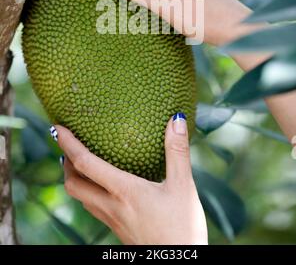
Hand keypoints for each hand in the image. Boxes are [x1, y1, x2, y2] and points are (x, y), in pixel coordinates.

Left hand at [56, 115, 207, 244]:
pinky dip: (88, 190)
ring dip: (74, 177)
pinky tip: (103, 186)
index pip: (86, 163)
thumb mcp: (183, 186)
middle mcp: (112, 206)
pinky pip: (93, 207)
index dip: (68, 144)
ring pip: (80, 197)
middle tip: (67, 143)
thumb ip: (177, 151)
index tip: (57, 128)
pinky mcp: (117, 229)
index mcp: (124, 191)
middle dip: (65, 161)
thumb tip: (176, 120)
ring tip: (79, 161)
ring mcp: (112, 220)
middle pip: (73, 183)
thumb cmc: (182, 228)